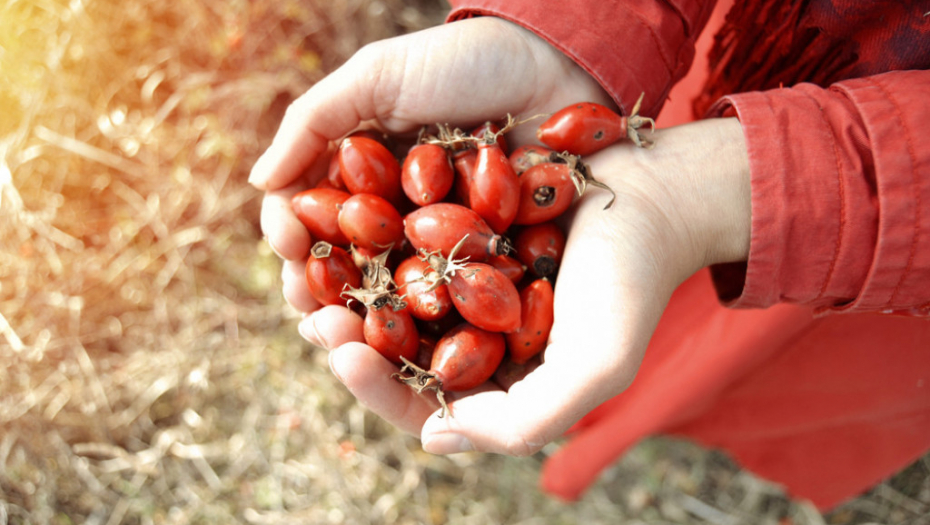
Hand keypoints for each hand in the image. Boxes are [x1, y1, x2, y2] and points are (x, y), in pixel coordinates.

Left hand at [250, 15, 750, 455]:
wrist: (656, 199)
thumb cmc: (633, 283)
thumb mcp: (596, 366)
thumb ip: (525, 421)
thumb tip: (434, 436)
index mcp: (499, 384)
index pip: (424, 405)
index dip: (378, 389)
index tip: (346, 355)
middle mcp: (474, 341)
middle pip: (394, 356)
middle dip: (347, 341)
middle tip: (311, 315)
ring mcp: (463, 289)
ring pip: (389, 303)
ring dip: (346, 294)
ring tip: (310, 275)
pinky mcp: (460, 238)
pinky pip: (402, 247)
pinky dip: (368, 242)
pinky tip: (340, 224)